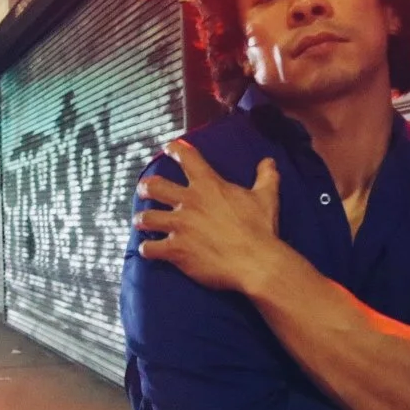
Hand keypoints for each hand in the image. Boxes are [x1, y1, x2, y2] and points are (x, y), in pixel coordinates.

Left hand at [134, 138, 280, 291]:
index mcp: (209, 185)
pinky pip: (150, 249)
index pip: (186, 157)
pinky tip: (148, 249)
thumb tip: (269, 162)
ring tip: (141, 222)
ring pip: (147, 218)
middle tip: (144, 189)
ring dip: (142, 220)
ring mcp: (180, 226)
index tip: (169, 148)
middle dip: (146, 187)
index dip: (175, 149)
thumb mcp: (266, 197)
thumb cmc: (260, 228)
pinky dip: (147, 249)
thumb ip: (266, 177)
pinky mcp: (176, 250)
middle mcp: (189, 202)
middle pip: (155, 186)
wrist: (256, 261)